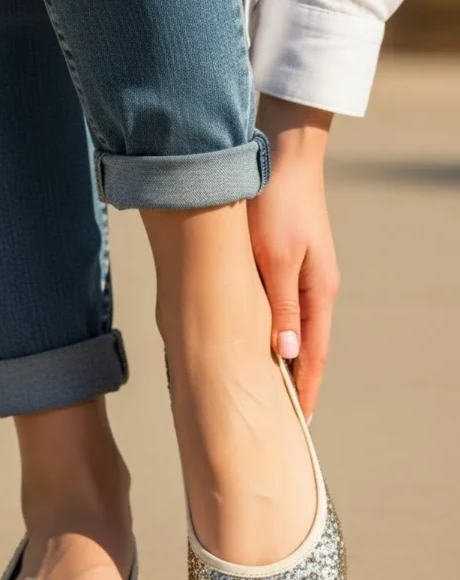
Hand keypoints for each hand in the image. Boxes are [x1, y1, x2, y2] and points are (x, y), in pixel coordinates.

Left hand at [248, 96, 339, 420]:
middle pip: (308, 346)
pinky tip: (261, 340)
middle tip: (282, 416)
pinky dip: (274, 330)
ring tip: (269, 389)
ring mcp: (304, 275)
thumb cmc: (276, 205)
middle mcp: (316, 288)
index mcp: (319, 292)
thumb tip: (287, 354)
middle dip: (297, 381)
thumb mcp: (275, 260)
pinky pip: (283, 308)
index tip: (300, 423)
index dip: (307, 389)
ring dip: (284, 358)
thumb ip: (281, 308)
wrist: (282, 156)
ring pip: (294, 327)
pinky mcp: (288, 261)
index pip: (315, 355)